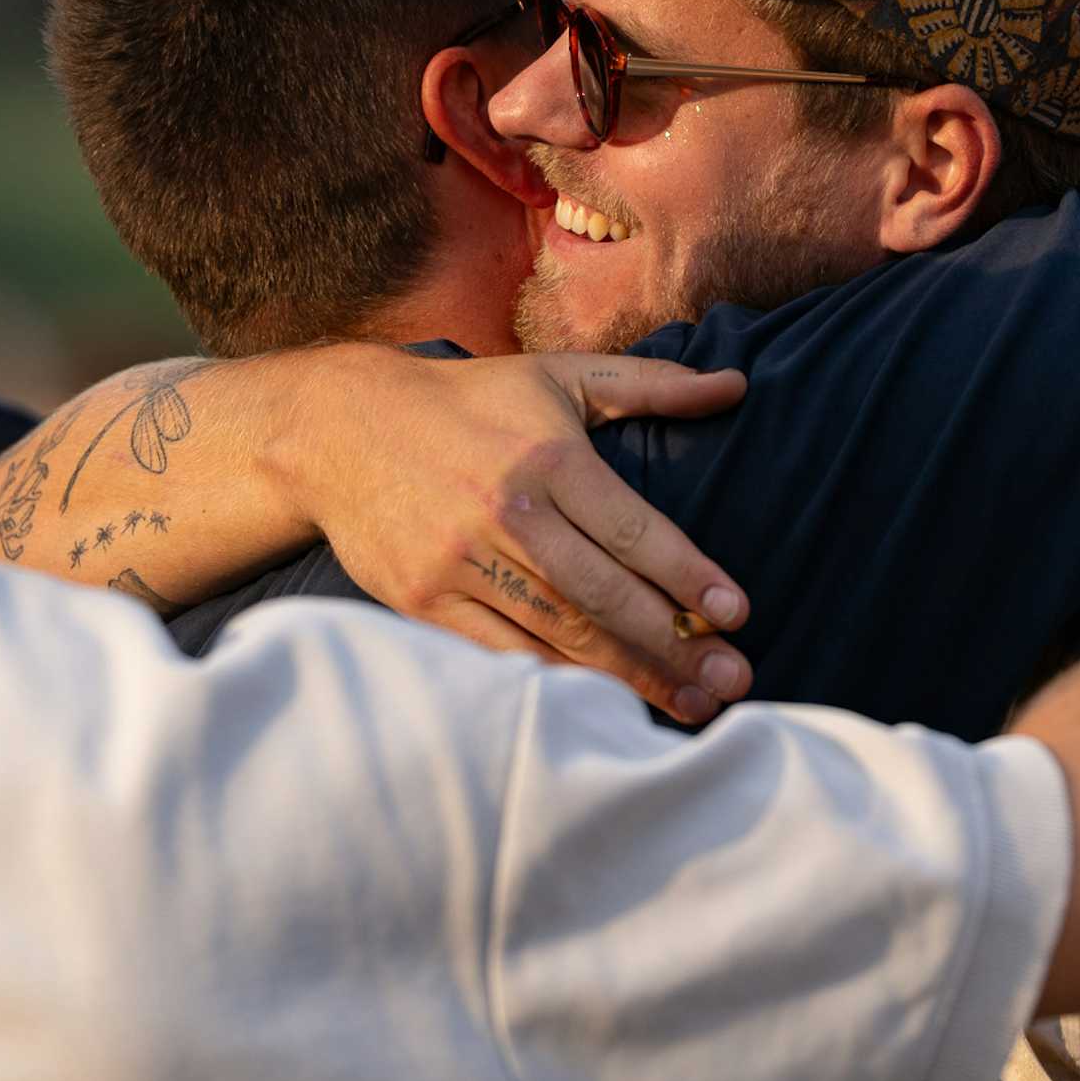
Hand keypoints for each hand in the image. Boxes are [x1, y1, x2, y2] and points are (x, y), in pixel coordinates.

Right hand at [283, 347, 750, 723]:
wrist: (342, 428)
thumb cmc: (470, 401)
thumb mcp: (559, 374)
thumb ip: (651, 384)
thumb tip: (736, 384)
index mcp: (550, 457)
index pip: (634, 528)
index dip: (689, 575)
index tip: (737, 614)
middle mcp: (509, 512)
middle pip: (603, 594)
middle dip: (673, 644)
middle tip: (731, 681)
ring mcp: (461, 562)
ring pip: (558, 633)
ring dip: (628, 675)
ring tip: (687, 704)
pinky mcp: (423, 601)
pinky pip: (502, 653)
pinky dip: (554, 682)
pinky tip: (600, 706)